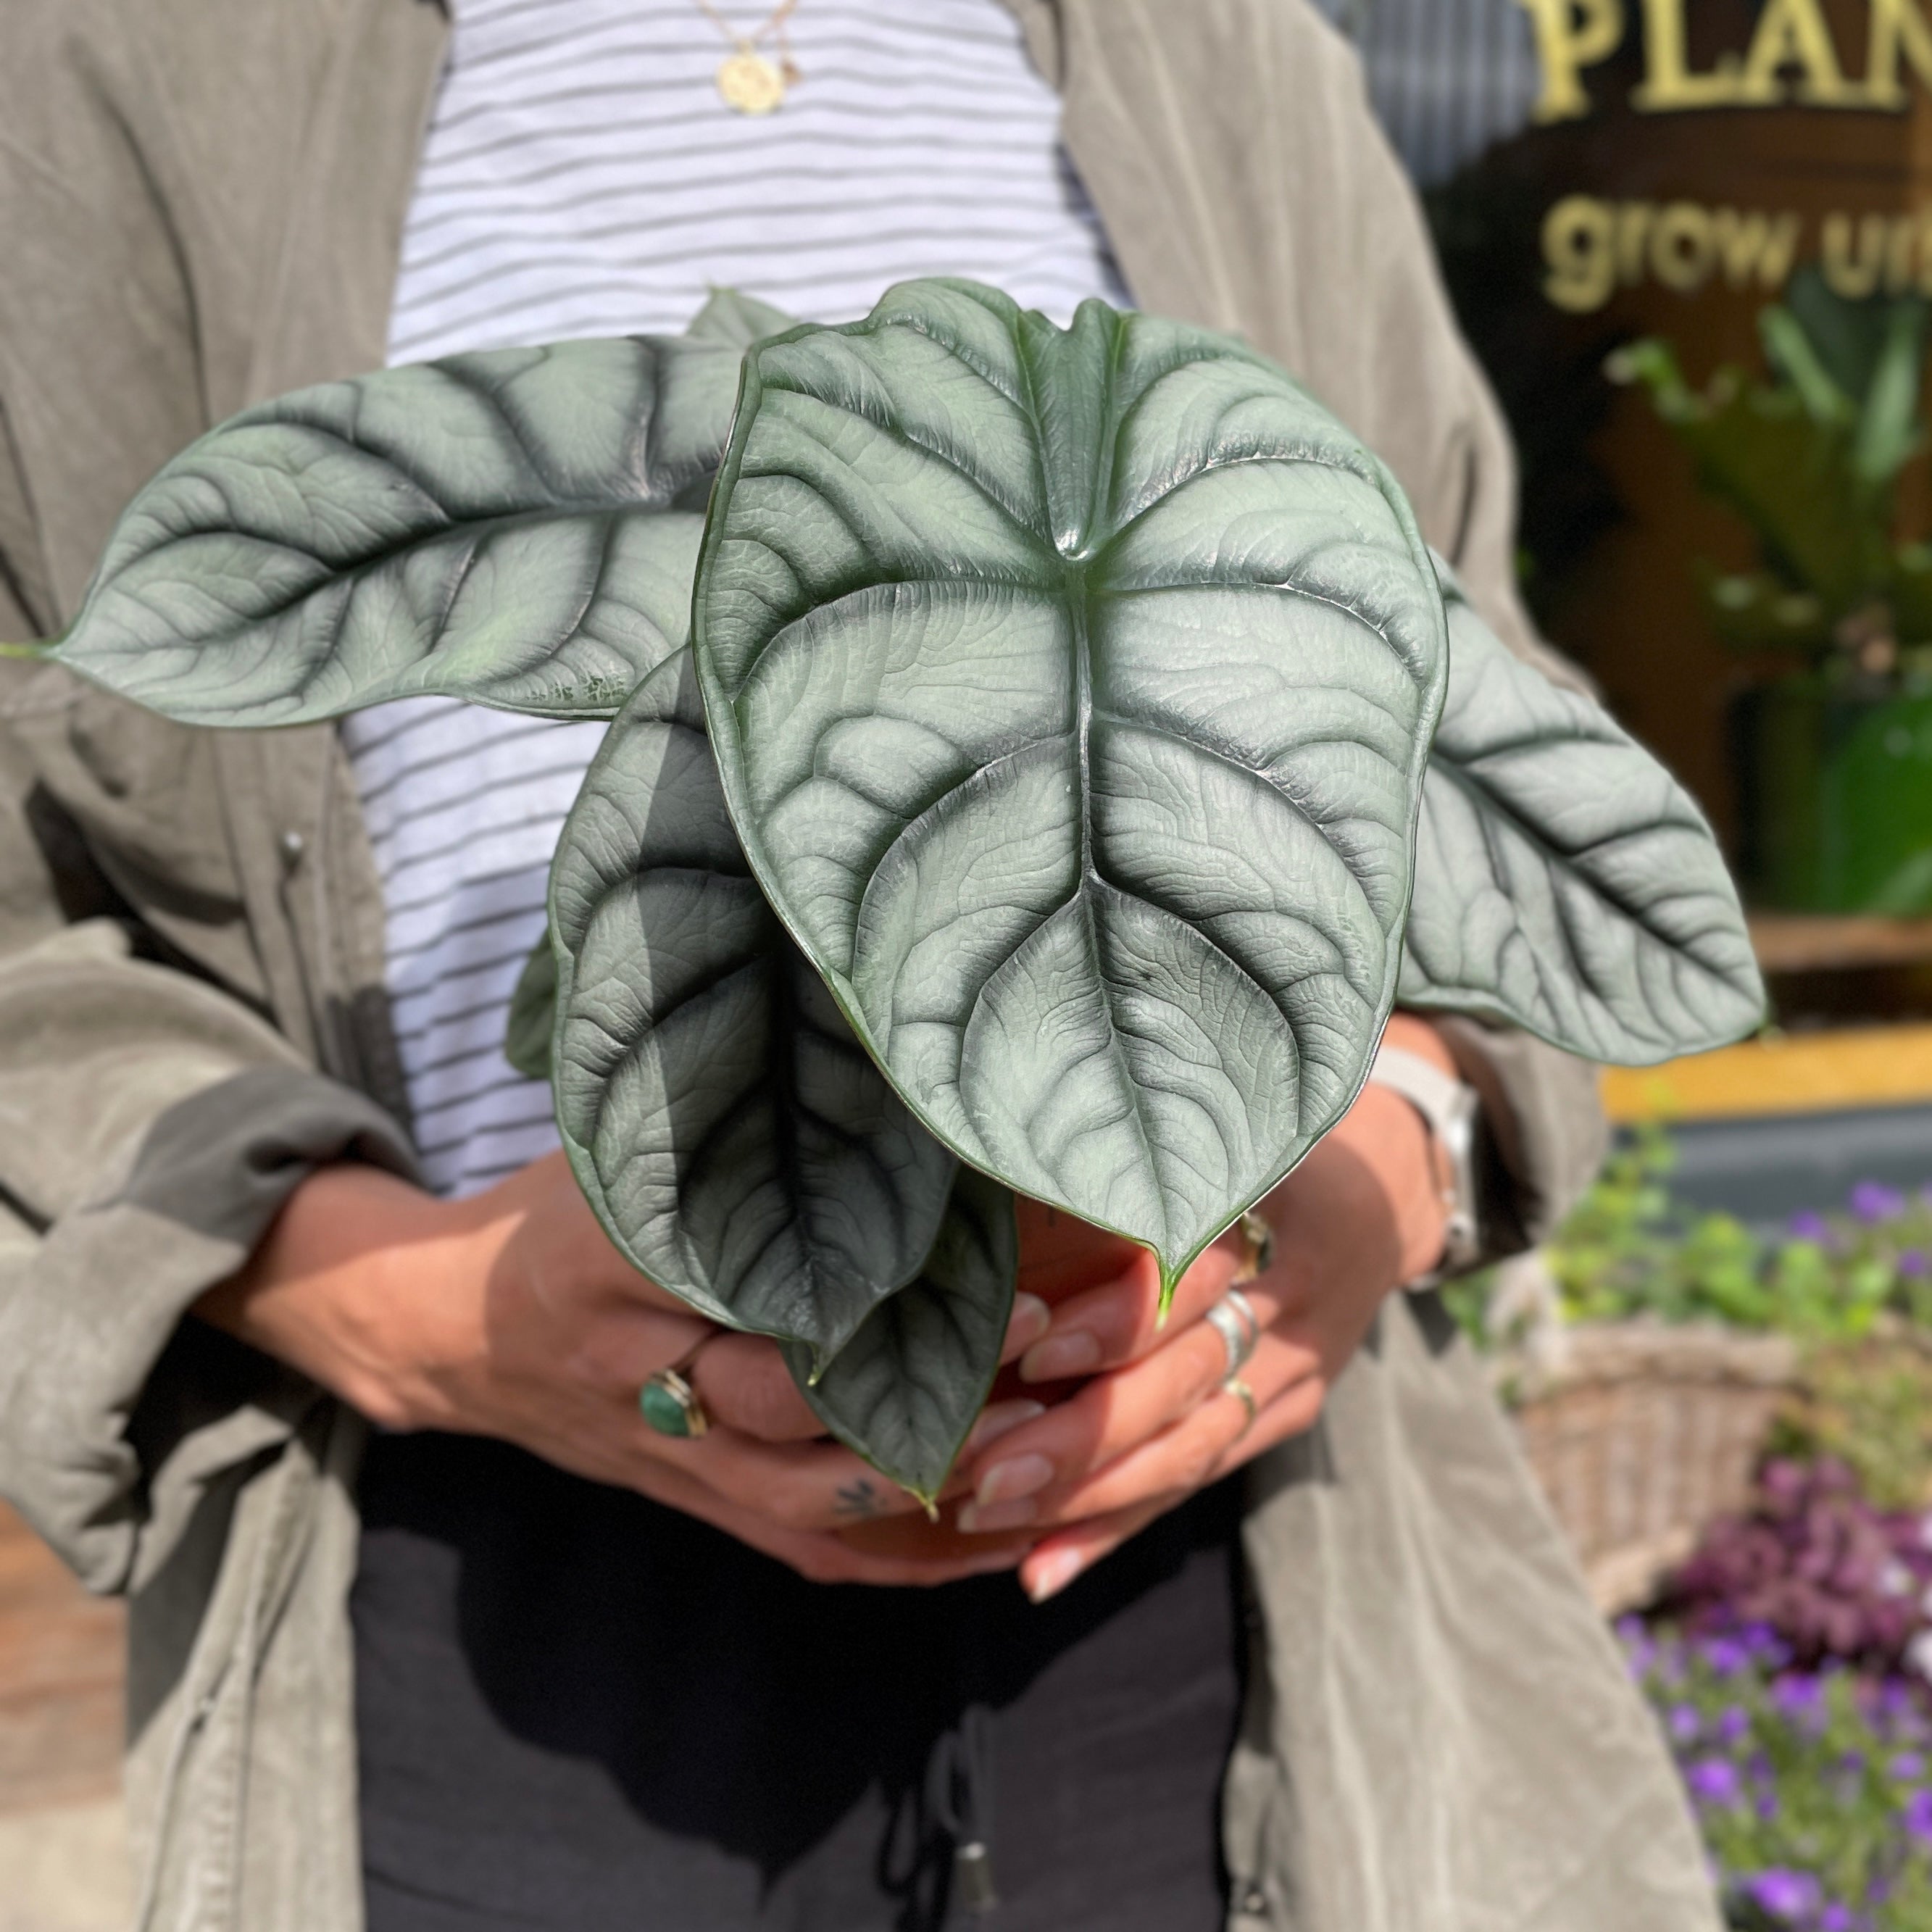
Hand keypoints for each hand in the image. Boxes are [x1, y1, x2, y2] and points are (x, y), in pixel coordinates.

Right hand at [196, 1151, 1047, 1586]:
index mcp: (603, 1260)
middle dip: (907, 1379)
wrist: (441, 1333)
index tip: (957, 1248)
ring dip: (921, 1478)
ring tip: (1035, 1439)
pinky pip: (795, 1548)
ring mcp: (658, 1450)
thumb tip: (855, 1070)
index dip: (852, 1274)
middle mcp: (631, 1367)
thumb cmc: (543, 1218)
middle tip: (1036, 1338)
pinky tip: (985, 1536)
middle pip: (776, 1399)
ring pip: (797, 1493)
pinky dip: (894, 1556)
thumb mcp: (605, 1148)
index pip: (732, 1271)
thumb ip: (709, 1126)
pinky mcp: (683, 1498)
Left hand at [925, 1015, 1455, 1600]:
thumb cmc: (1275, 1137)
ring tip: (990, 1518)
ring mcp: (1298, 1372)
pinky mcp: (1287, 1413)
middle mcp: (1295, 1309)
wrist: (1395, 1185)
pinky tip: (1042, 1571)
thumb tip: (1017, 1172)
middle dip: (1079, 1435)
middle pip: (1183, 1384)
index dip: (1114, 1321)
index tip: (1028, 1348)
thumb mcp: (1233, 1126)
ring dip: (1088, 1494)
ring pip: (1190, 1449)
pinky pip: (1198, 1477)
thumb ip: (1143, 1156)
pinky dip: (1120, 1525)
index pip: (1190, 1285)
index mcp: (1279, 1220)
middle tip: (980, 1468)